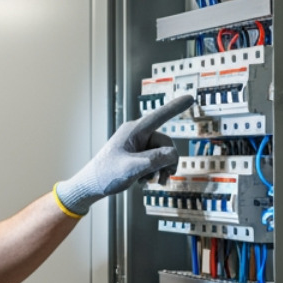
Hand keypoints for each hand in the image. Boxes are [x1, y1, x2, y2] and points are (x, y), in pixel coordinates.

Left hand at [53, 94, 194, 215]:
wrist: (91, 186)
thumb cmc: (106, 175)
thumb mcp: (132, 168)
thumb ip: (154, 160)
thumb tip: (173, 154)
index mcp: (134, 131)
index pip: (159, 116)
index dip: (176, 107)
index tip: (191, 97)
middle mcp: (137, 134)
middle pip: (166, 143)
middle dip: (167, 162)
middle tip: (163, 180)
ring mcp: (137, 144)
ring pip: (162, 153)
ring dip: (160, 169)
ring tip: (149, 182)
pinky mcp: (137, 154)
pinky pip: (155, 159)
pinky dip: (153, 171)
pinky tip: (143, 181)